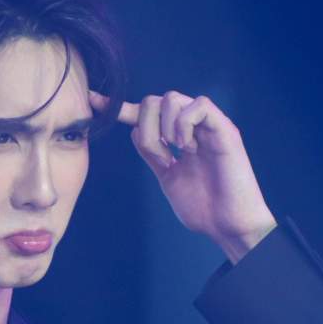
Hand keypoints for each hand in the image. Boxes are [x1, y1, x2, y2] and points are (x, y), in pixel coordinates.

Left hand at [90, 90, 276, 263]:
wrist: (228, 225)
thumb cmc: (204, 207)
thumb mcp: (168, 177)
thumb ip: (153, 154)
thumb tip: (135, 131)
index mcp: (178, 139)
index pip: (146, 114)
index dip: (120, 108)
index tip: (94, 103)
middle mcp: (193, 128)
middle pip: (156, 100)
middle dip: (146, 124)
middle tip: (161, 154)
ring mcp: (209, 127)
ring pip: (173, 98)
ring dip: (165, 125)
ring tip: (177, 151)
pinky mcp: (225, 129)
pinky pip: (199, 105)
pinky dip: (185, 123)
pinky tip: (187, 146)